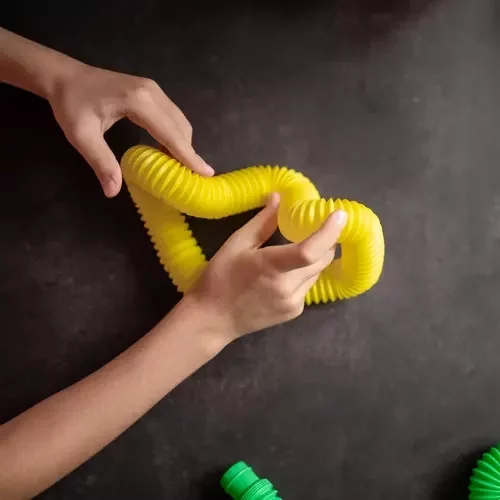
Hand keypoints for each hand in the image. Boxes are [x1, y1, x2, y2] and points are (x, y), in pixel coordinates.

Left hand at [48, 64, 213, 196]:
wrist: (63, 76)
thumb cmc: (71, 104)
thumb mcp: (81, 136)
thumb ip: (101, 162)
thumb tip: (113, 192)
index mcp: (139, 101)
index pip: (171, 133)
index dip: (189, 155)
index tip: (207, 172)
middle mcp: (153, 92)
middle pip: (181, 127)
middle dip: (187, 152)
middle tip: (186, 178)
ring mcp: (154, 90)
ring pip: (180, 121)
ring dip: (182, 144)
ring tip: (177, 167)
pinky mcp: (151, 91)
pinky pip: (172, 116)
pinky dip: (174, 135)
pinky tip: (165, 150)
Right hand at [187, 193, 346, 339]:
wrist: (213, 320)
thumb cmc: (220, 278)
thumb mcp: (236, 244)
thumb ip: (262, 222)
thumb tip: (279, 198)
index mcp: (272, 267)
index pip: (310, 250)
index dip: (329, 232)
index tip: (339, 215)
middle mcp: (288, 287)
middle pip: (322, 259)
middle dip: (326, 241)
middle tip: (317, 227)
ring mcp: (293, 303)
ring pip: (317, 273)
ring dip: (314, 258)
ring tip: (296, 250)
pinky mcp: (294, 312)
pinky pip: (308, 286)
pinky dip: (304, 274)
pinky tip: (284, 274)